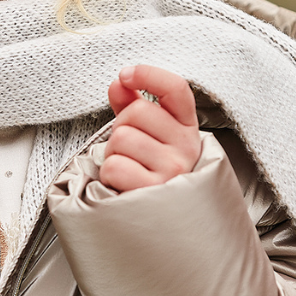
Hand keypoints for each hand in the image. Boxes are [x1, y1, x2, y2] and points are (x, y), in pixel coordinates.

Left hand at [101, 65, 202, 191]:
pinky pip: (115, 167)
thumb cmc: (150, 172)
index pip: (176, 89)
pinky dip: (109, 175)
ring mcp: (174, 170)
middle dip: (120, 127)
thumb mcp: (147, 135)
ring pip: (122, 138)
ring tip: (127, 168)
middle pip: (138, 111)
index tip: (126, 75)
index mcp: (186, 127)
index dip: (148, 75)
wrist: (161, 220)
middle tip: (128, 149)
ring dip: (113, 153)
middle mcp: (186, 147)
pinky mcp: (155, 192)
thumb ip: (132, 105)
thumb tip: (119, 84)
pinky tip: (124, 184)